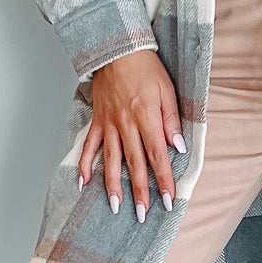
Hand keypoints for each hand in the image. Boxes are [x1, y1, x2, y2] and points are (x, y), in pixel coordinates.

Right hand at [78, 51, 186, 220]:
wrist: (117, 49)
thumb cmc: (145, 68)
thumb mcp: (167, 90)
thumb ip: (171, 120)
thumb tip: (178, 147)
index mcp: (147, 117)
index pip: (158, 155)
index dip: (164, 179)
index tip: (168, 199)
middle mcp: (126, 124)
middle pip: (135, 164)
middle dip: (140, 191)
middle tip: (142, 213)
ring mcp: (109, 124)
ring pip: (111, 160)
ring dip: (113, 185)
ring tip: (116, 206)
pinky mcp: (97, 121)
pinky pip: (89, 146)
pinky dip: (84, 165)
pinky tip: (84, 183)